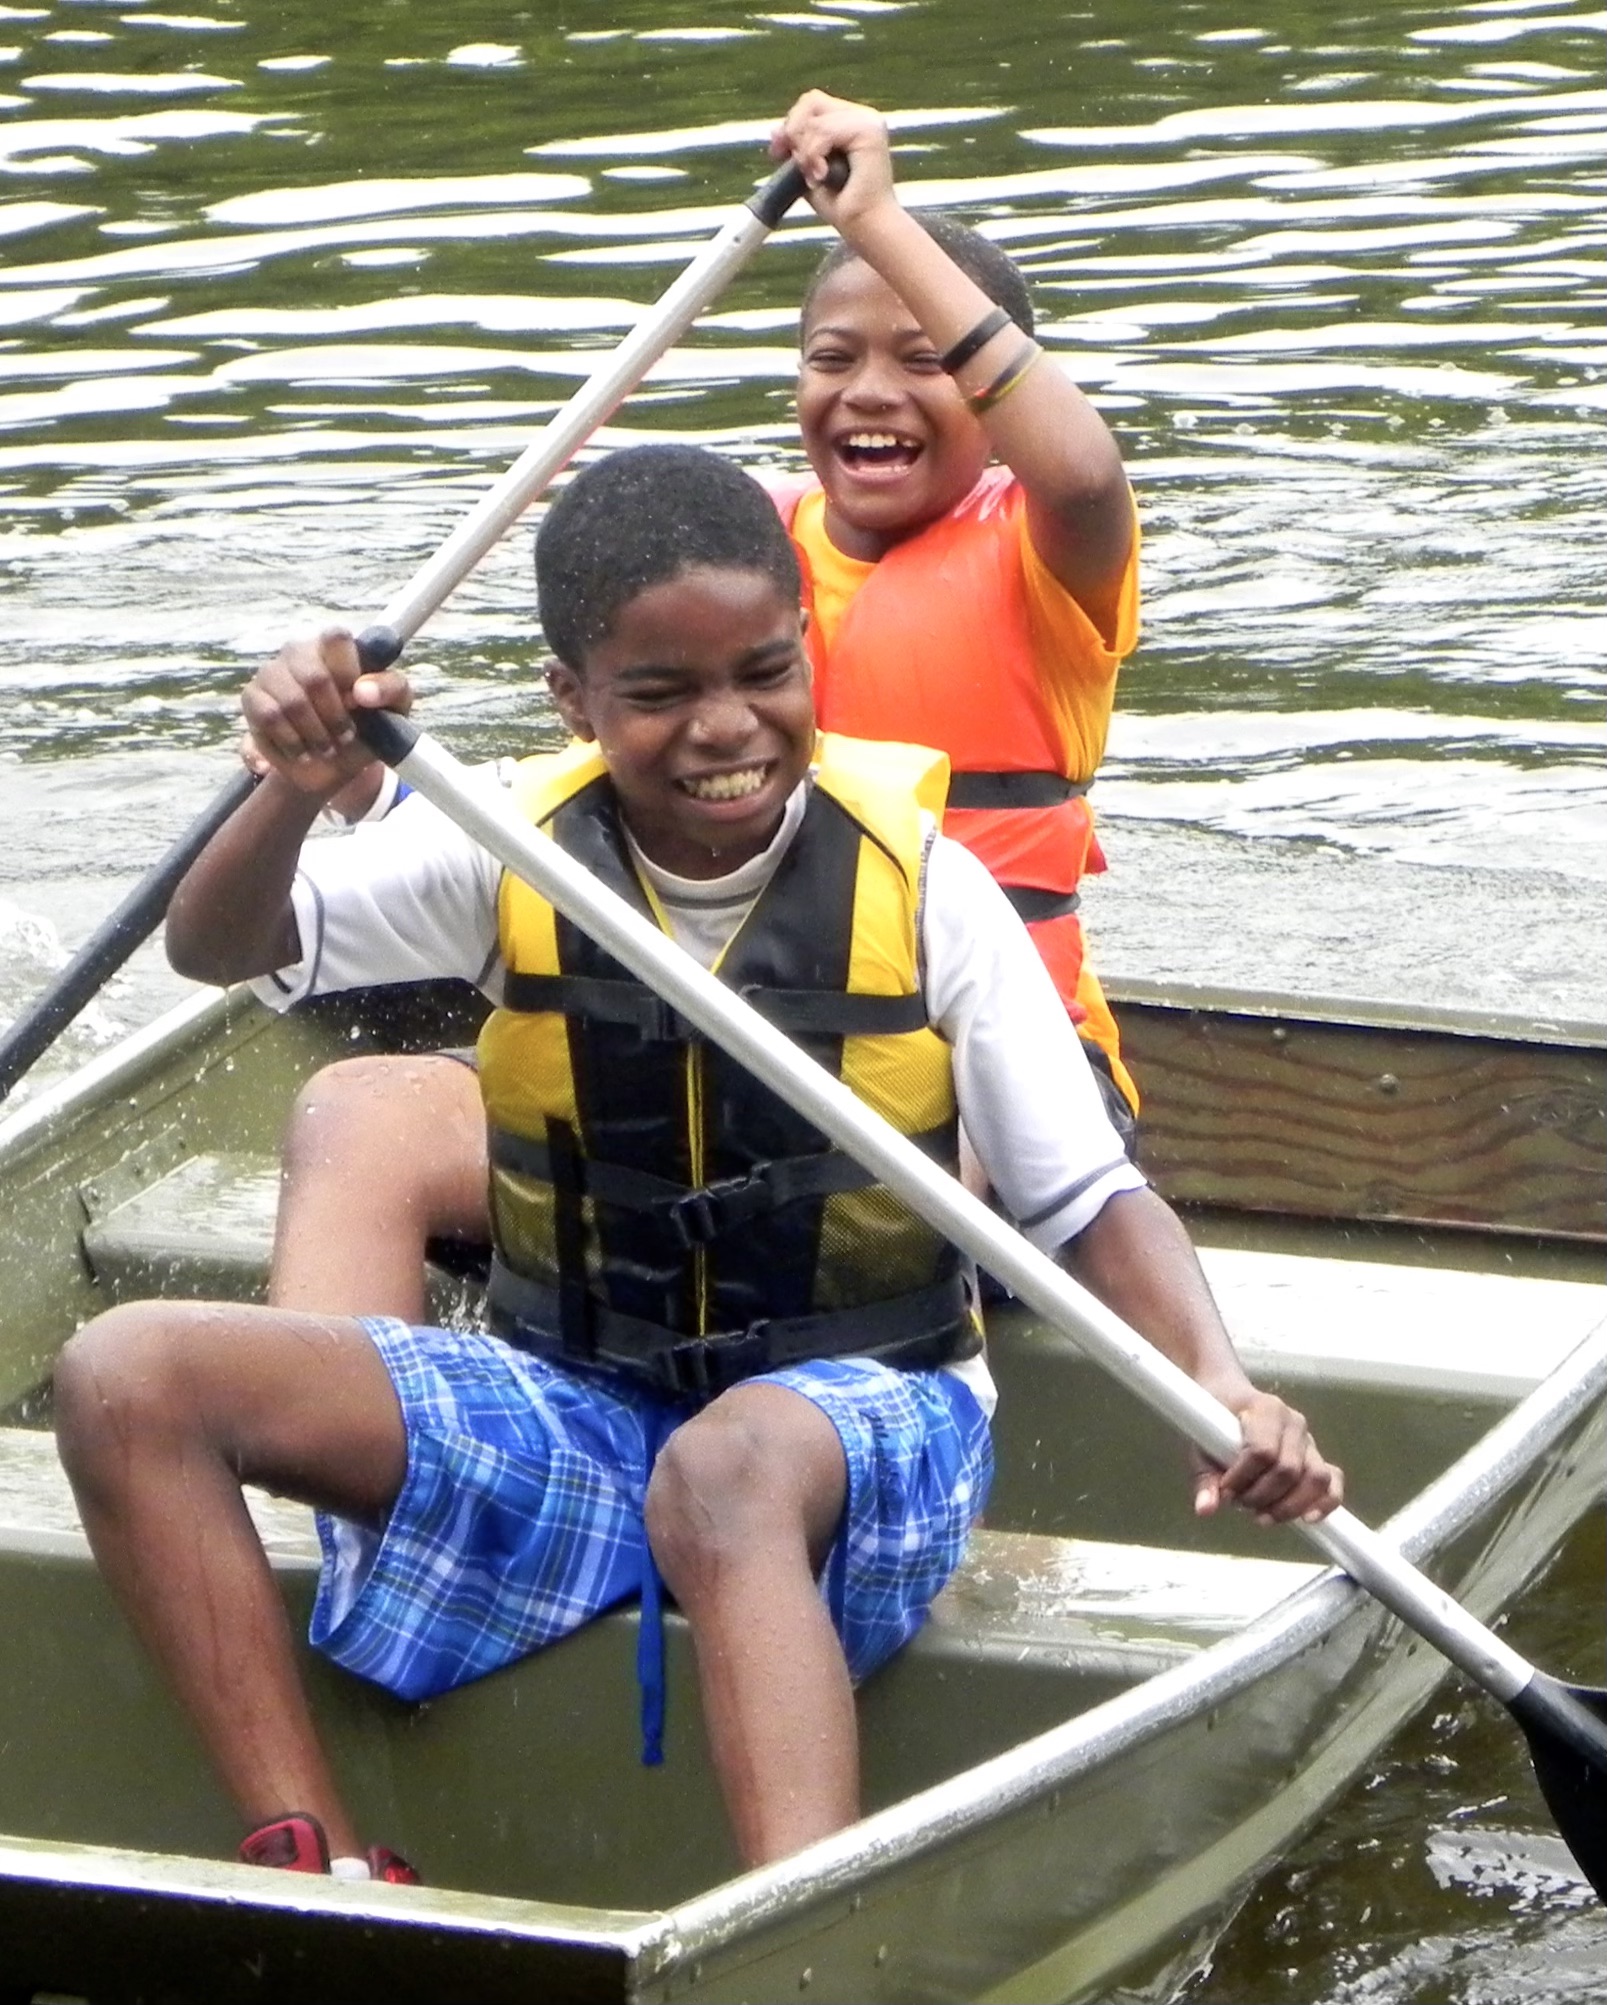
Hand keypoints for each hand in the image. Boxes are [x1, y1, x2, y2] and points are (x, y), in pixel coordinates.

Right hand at [241, 627, 411, 798]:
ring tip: (326, 748)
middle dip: (334, 716)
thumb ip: (391, 690)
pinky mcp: (252, 697)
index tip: (357, 702)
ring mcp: (273, 672)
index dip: (348, 672)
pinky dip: (292, 743)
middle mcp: (301, 652)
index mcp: (336, 648)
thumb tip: (361, 690)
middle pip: (314, 676)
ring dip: (315, 734)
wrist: (334, 767)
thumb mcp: (393, 711)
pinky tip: (303, 753)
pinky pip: (269, 717)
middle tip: (345, 736)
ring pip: (292, 701)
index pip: (336, 637)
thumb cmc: (365, 729)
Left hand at [770, 89, 895, 234]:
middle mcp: (861, 116)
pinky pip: (825, 132)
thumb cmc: (843, 207)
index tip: (778, 154)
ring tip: (814, 178)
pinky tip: (821, 176)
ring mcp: (867, 121)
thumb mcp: (808, 172)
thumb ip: (795, 149)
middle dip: (794, 133)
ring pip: (815, 119)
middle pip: (811, 101)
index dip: (790, 125)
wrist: (865, 228)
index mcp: (850, 121)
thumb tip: (775, 131)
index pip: (811, 105)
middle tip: (798, 165)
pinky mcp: (869, 131)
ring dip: (805, 152)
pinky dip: (814, 155)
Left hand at [1192, 1390, 1343, 1525]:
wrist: (1230, 1398)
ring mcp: (1309, 1439)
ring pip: (1315, 1478)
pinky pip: (1333, 1481)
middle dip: (1262, 1496)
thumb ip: (1205, 1478)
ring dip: (1289, 1506)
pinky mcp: (1317, 1456)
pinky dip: (1325, 1503)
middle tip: (1240, 1504)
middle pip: (1288, 1470)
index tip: (1225, 1491)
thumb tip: (1205, 1510)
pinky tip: (1306, 1519)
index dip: (1243, 1479)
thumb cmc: (1215, 1421)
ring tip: (1262, 1516)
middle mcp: (1294, 1422)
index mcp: (1266, 1409)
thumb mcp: (1202, 1446)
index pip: (1262, 1451)